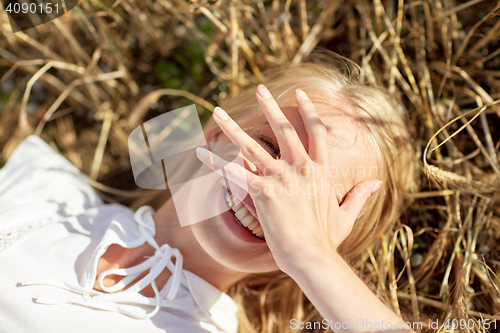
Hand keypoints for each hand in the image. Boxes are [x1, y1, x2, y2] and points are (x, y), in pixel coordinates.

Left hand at [196, 85, 381, 272]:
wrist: (313, 257)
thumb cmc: (327, 240)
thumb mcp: (347, 215)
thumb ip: (359, 196)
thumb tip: (377, 183)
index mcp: (320, 171)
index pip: (316, 134)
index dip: (309, 112)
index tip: (300, 94)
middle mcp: (301, 168)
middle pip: (285, 131)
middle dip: (271, 108)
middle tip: (260, 89)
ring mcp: (282, 178)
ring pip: (252, 146)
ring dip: (233, 127)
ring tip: (218, 111)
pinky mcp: (264, 192)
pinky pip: (235, 173)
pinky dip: (216, 162)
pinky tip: (200, 150)